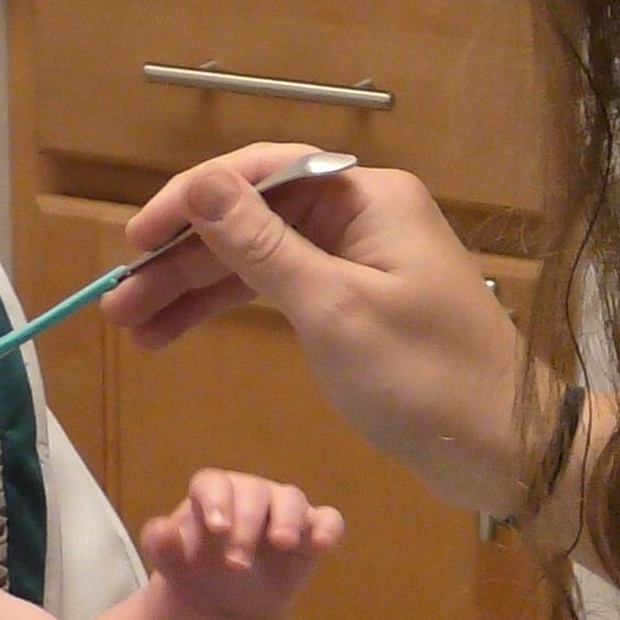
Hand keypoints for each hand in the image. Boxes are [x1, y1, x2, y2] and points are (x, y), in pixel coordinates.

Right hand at [104, 145, 534, 518]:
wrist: (502, 446)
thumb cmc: (424, 377)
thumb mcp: (333, 309)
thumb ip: (261, 247)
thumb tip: (202, 185)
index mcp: (366, 198)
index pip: (260, 173)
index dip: (191, 203)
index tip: (136, 243)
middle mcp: (362, 216)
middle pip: (252, 219)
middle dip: (183, 259)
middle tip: (118, 303)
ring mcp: (360, 261)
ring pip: (258, 261)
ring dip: (196, 290)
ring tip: (133, 329)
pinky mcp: (357, 305)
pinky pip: (280, 292)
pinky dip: (232, 311)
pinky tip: (179, 332)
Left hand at [141, 468, 344, 619]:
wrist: (227, 603)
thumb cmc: (199, 573)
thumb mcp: (175, 567)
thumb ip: (163, 549)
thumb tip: (159, 530)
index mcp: (214, 494)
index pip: (214, 484)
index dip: (216, 501)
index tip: (216, 529)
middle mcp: (251, 494)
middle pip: (253, 493)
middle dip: (247, 525)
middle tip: (236, 565)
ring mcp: (284, 509)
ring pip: (291, 498)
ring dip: (287, 520)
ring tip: (282, 545)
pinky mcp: (311, 529)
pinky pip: (327, 519)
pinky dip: (328, 528)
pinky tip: (321, 545)